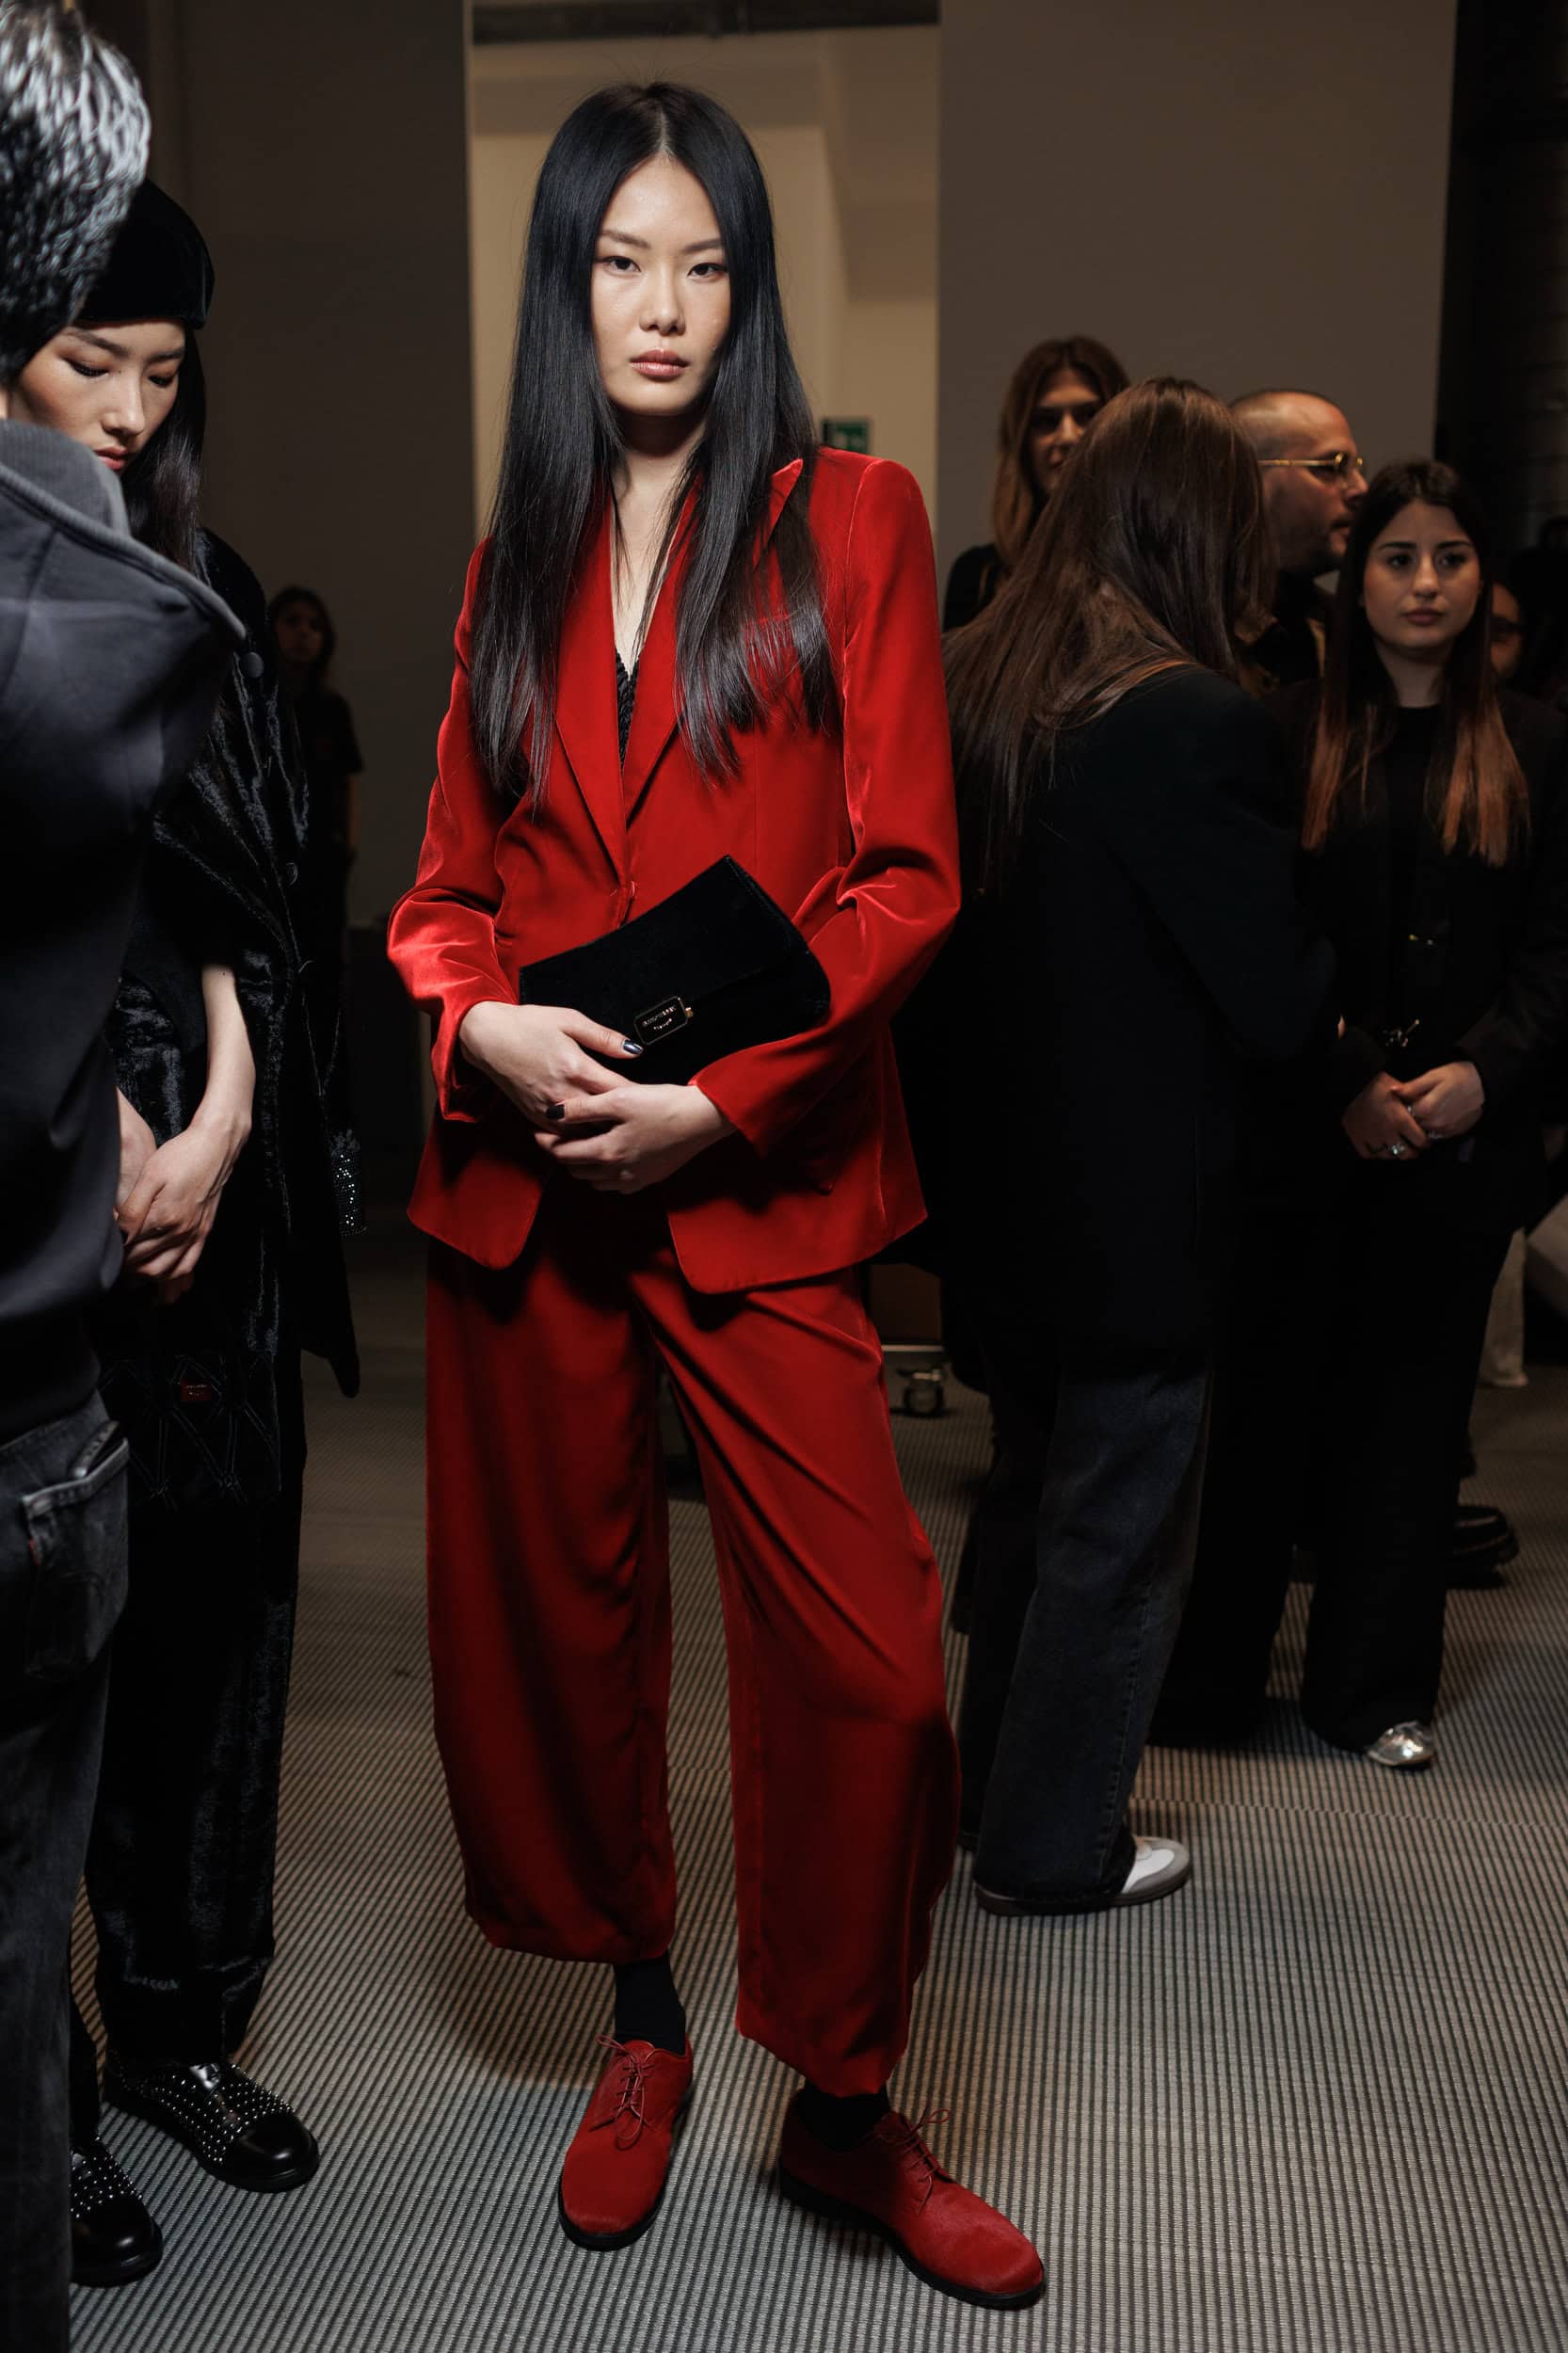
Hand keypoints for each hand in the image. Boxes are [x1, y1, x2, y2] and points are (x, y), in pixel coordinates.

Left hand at [117, 1109, 248, 1300]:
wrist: (216, 1148)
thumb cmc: (180, 1157)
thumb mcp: (150, 1176)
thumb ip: (133, 1208)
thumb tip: (119, 1234)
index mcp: (163, 1218)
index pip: (130, 1248)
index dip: (114, 1251)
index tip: (103, 1247)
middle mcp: (180, 1231)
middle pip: (145, 1264)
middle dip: (125, 1267)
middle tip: (111, 1261)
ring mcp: (194, 1234)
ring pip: (166, 1271)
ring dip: (146, 1276)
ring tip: (131, 1269)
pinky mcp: (204, 1232)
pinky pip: (188, 1264)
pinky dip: (172, 1275)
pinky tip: (161, 1272)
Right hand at [458, 1001, 643, 1122]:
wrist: (486, 1038)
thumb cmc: (528, 1025)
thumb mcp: (570, 1020)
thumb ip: (605, 1038)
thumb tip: (635, 1050)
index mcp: (576, 1067)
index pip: (617, 1091)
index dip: (638, 1098)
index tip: (653, 1100)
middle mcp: (562, 1093)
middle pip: (604, 1119)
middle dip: (624, 1122)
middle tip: (644, 1123)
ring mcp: (547, 1109)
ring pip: (584, 1135)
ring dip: (603, 1136)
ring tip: (623, 1137)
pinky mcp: (534, 1118)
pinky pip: (562, 1138)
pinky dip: (579, 1139)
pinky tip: (593, 1138)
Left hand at [533, 1082, 733, 1193]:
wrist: (703, 1119)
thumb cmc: (663, 1105)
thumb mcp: (618, 1099)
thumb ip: (582, 1108)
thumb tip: (552, 1113)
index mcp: (606, 1153)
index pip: (562, 1154)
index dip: (545, 1142)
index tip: (537, 1130)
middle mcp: (617, 1173)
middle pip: (575, 1170)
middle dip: (561, 1155)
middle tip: (555, 1137)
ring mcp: (634, 1180)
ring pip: (594, 1180)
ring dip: (582, 1166)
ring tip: (579, 1145)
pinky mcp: (649, 1180)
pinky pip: (615, 1184)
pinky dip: (603, 1173)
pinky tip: (607, 1157)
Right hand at [1342, 1071, 1429, 1161]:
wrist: (1352, 1082)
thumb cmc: (1377, 1082)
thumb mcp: (1400, 1088)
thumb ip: (1413, 1102)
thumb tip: (1426, 1111)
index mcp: (1400, 1120)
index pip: (1420, 1141)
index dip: (1425, 1142)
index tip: (1425, 1140)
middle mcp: (1387, 1132)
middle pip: (1406, 1153)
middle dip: (1413, 1152)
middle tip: (1414, 1149)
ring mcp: (1371, 1136)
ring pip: (1387, 1155)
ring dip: (1394, 1153)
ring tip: (1397, 1147)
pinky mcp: (1356, 1137)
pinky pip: (1368, 1154)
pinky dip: (1374, 1153)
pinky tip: (1379, 1148)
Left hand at [1395, 1060, 1484, 1142]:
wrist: (1484, 1083)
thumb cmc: (1458, 1076)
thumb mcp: (1433, 1076)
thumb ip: (1412, 1087)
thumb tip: (1393, 1091)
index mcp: (1427, 1109)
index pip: (1405, 1114)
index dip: (1405, 1106)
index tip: (1408, 1099)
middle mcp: (1435, 1123)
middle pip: (1414, 1123)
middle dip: (1414, 1115)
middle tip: (1420, 1101)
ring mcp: (1446, 1130)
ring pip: (1426, 1130)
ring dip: (1424, 1122)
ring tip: (1432, 1106)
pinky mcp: (1455, 1133)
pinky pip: (1438, 1134)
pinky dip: (1436, 1126)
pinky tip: (1441, 1113)